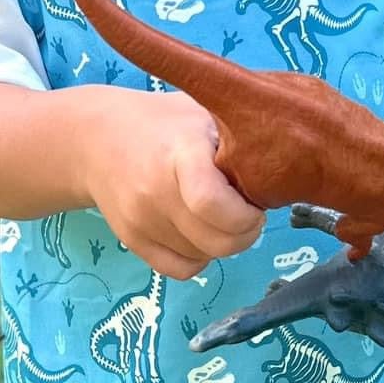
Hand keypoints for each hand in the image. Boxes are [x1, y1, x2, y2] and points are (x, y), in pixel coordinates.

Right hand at [81, 87, 265, 279]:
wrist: (97, 139)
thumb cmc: (164, 122)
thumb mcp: (203, 113)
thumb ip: (238, 140)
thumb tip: (286, 169)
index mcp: (179, 154)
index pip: (212, 203)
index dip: (245, 214)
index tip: (255, 202)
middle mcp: (155, 192)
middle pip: (217, 241)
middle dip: (246, 233)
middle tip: (247, 212)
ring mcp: (141, 221)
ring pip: (205, 257)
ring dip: (223, 242)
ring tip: (220, 213)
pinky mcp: (132, 240)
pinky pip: (182, 269)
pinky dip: (200, 256)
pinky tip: (199, 230)